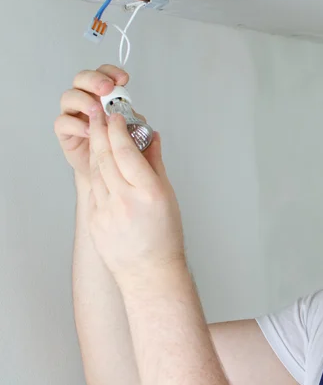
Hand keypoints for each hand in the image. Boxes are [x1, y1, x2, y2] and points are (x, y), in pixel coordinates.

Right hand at [54, 65, 145, 184]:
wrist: (106, 168)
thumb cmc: (118, 144)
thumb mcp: (132, 130)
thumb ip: (133, 120)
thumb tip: (136, 116)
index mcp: (102, 94)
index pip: (103, 74)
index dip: (111, 72)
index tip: (123, 79)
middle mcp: (85, 98)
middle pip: (82, 79)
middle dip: (94, 80)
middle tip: (106, 88)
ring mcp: (72, 113)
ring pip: (69, 97)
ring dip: (84, 101)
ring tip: (97, 111)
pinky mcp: (64, 131)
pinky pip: (63, 122)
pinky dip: (76, 124)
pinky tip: (89, 131)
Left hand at [87, 105, 185, 283]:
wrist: (149, 271)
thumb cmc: (164, 235)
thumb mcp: (167, 195)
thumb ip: (155, 163)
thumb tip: (150, 136)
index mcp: (148, 192)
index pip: (126, 152)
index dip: (117, 130)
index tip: (115, 116)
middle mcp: (124, 200)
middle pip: (106, 157)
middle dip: (100, 131)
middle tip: (98, 114)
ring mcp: (105, 212)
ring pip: (95, 171)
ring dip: (96, 149)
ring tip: (98, 134)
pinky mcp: (93, 220)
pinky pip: (93, 189)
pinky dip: (96, 172)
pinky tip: (99, 162)